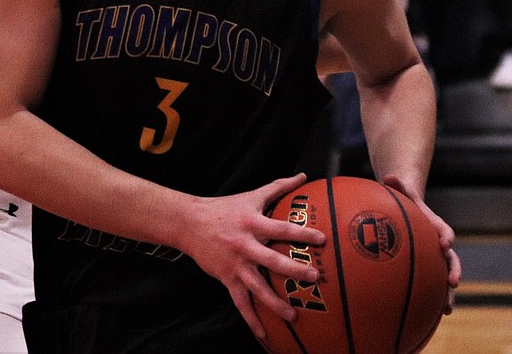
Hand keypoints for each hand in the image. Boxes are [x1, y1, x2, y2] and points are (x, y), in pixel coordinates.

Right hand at [177, 174, 326, 339]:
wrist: (189, 223)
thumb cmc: (224, 208)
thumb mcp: (250, 196)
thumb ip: (278, 187)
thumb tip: (303, 176)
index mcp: (253, 223)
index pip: (281, 228)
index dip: (301, 233)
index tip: (322, 239)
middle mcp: (245, 245)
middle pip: (272, 260)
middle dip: (294, 269)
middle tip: (314, 277)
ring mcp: (236, 264)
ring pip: (258, 287)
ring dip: (276, 302)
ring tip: (294, 315)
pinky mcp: (227, 278)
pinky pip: (241, 302)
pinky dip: (252, 319)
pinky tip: (264, 333)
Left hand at [382, 174, 459, 313]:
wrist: (408, 208)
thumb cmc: (403, 200)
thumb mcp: (401, 191)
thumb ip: (397, 185)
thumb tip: (389, 175)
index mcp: (434, 225)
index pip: (444, 230)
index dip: (445, 236)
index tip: (445, 242)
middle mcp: (438, 243)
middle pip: (451, 258)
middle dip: (454, 270)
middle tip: (453, 282)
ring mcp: (434, 256)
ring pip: (445, 276)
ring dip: (448, 292)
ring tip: (447, 308)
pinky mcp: (427, 267)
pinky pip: (433, 283)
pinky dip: (435, 298)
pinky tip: (432, 315)